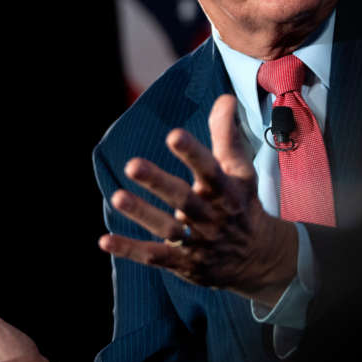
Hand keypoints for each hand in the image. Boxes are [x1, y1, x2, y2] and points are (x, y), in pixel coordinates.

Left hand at [99, 94, 297, 307]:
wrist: (257, 258)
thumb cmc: (241, 204)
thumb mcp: (240, 171)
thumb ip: (227, 135)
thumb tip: (224, 98)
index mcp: (226, 191)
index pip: (210, 169)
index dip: (193, 153)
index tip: (173, 134)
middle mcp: (212, 216)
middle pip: (184, 199)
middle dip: (159, 182)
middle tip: (132, 164)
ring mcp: (198, 242)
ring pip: (168, 229)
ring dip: (142, 214)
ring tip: (117, 197)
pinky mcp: (184, 263)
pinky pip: (154, 257)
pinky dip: (129, 250)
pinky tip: (104, 240)